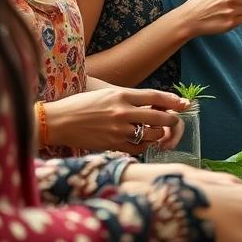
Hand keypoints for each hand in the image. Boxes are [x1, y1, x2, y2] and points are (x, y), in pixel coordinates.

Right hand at [44, 87, 188, 152]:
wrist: (57, 121)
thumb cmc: (81, 105)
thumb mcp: (105, 93)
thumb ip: (128, 98)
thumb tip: (152, 103)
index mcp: (120, 94)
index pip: (154, 96)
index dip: (173, 100)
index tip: (185, 104)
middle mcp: (122, 111)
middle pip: (159, 116)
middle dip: (171, 120)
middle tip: (173, 121)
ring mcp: (118, 129)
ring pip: (151, 134)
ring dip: (157, 134)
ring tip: (155, 132)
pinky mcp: (112, 144)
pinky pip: (138, 148)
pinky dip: (143, 146)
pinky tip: (140, 142)